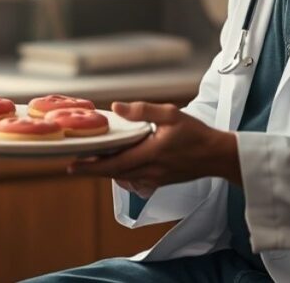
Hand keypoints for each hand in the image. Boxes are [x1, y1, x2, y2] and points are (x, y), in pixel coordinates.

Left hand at [69, 102, 240, 194]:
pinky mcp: (159, 181)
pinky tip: (118, 164)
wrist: (217, 156)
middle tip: (73, 165)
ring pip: (122, 177)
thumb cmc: (196, 134)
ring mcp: (154, 179)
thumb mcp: (170, 114)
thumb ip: (142, 110)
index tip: (72, 165)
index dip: (90, 166)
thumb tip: (117, 108)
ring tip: (92, 162)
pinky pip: (134, 179)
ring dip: (106, 171)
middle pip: (113, 173)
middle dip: (92, 170)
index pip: (113, 164)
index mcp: (149, 154)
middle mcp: (149, 171)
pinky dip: (121, 173)